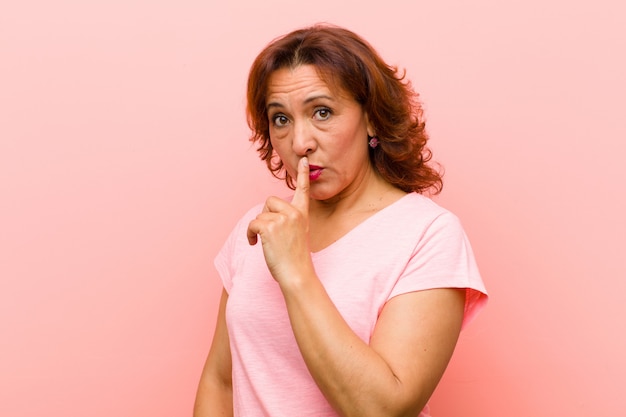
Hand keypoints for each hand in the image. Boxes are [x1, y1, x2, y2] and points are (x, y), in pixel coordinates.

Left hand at [247, 157, 312, 282]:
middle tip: (269, 233)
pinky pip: (253, 223)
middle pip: (269, 201)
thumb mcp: (296, 234)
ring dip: (257, 228)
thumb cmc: (294, 258)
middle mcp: (294, 213)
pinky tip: (255, 243)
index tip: (305, 160)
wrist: (296, 274)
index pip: (303, 190)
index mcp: (302, 214)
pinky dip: (250, 234)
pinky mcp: (270, 227)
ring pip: (260, 214)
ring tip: (265, 242)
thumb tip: (268, 215)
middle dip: (265, 215)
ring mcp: (283, 219)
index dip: (304, 174)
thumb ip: (288, 220)